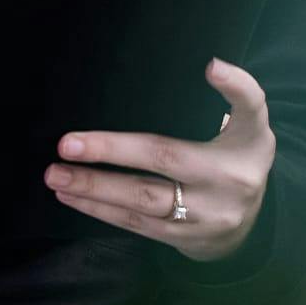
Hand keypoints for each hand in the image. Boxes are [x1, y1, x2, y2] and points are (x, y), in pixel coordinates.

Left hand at [42, 58, 276, 262]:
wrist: (248, 230)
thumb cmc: (238, 161)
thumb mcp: (249, 127)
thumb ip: (237, 95)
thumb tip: (212, 64)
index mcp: (247, 145)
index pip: (247, 109)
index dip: (235, 85)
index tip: (211, 66)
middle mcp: (228, 181)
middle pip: (166, 160)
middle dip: (111, 151)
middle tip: (65, 145)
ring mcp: (205, 216)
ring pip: (142, 200)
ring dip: (94, 188)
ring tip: (56, 175)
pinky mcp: (183, 240)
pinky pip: (136, 224)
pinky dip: (100, 210)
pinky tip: (71, 196)